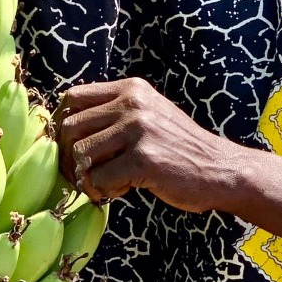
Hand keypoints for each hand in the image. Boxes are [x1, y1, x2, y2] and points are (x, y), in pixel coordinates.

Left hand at [55, 78, 244, 213]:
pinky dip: (103, 191)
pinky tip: (122, 191)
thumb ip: (113, 113)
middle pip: (70, 127)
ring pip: (81, 154)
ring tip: (110, 183)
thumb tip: (63, 127)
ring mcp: (138, 130)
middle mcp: (132, 103)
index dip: (62, 124)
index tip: (71, 147)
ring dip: (88, 177)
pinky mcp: (144, 159)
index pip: (73, 97)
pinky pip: (98, 179)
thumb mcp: (148, 115)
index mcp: (131, 89)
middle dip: (69, 158)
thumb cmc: (178, 148)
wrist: (220, 169)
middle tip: (83, 175)